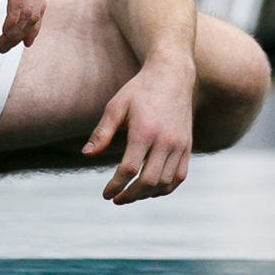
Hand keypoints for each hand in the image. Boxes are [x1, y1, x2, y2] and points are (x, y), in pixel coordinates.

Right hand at [0, 0, 43, 51]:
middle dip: (24, 34)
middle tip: (9, 47)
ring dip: (16, 33)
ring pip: (28, 13)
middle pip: (36, 13)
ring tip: (2, 44)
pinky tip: (5, 32)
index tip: (26, 40)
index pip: (39, 4)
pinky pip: (18, 5)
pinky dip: (13, 22)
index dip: (34, 24)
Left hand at [83, 57, 196, 204]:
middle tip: (117, 199)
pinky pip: (179, 176)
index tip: (106, 194)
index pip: (129, 169)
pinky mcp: (187, 145)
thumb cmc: (139, 90)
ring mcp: (179, 144)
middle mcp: (165, 141)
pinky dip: (166, 188)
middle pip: (148, 181)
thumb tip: (86, 154)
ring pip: (165, 182)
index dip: (115, 185)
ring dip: (146, 194)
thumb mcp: (116, 106)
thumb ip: (102, 132)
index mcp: (144, 131)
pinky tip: (151, 190)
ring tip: (131, 195)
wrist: (172, 75)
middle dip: (130, 195)